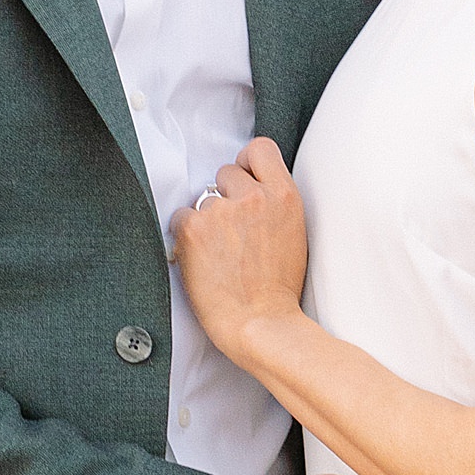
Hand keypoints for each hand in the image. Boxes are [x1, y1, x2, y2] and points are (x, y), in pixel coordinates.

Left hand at [172, 137, 307, 364]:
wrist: (261, 325)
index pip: (260, 148)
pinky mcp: (194, 228)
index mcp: (285, 196)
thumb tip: (250, 188)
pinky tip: (201, 259)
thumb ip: (274, 204)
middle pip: (226, 172)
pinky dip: (185, 236)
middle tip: (230, 231)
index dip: (247, 163)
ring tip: (219, 253)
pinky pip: (180, 217)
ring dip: (205, 219)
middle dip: (224, 196)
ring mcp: (223, 210)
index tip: (244, 182)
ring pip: (202, 197)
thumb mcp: (293, 234)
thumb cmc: (278, 290)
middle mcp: (255, 196)